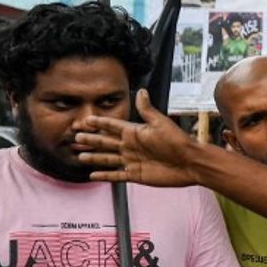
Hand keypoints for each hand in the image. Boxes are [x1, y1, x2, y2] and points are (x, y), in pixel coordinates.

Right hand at [73, 89, 200, 185]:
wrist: (190, 163)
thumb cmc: (177, 141)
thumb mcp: (160, 123)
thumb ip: (147, 110)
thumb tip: (141, 90)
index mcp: (135, 132)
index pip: (112, 126)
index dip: (100, 123)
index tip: (86, 120)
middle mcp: (131, 146)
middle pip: (106, 142)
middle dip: (91, 140)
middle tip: (76, 137)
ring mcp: (133, 161)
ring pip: (108, 159)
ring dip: (94, 158)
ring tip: (79, 156)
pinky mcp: (136, 175)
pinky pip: (117, 176)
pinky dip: (105, 176)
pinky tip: (92, 175)